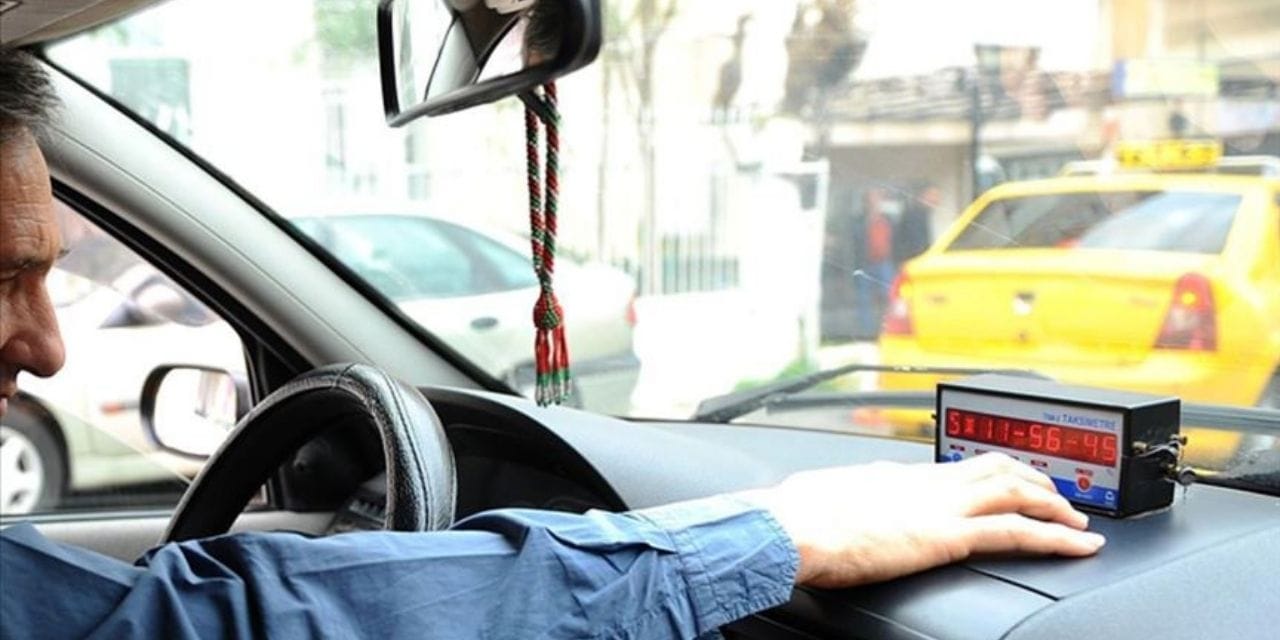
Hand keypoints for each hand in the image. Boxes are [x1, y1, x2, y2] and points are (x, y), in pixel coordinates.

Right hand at [744, 453, 1104, 588]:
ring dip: (1054, 504)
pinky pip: (1017, 532)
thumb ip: (846, 497)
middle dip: (1032, 478)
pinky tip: (1079, 545)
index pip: (954, 467)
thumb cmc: (796, 517)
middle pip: (995, 467)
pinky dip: (1057, 537)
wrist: (791, 525)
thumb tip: (840, 500)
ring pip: (1017, 491)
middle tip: (1057, 494)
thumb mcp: (826, 498)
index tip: (1004, 482)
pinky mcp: (947, 535)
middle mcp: (925, 481)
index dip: (987, 472)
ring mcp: (939, 505)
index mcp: (896, 474)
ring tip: (1078, 520)